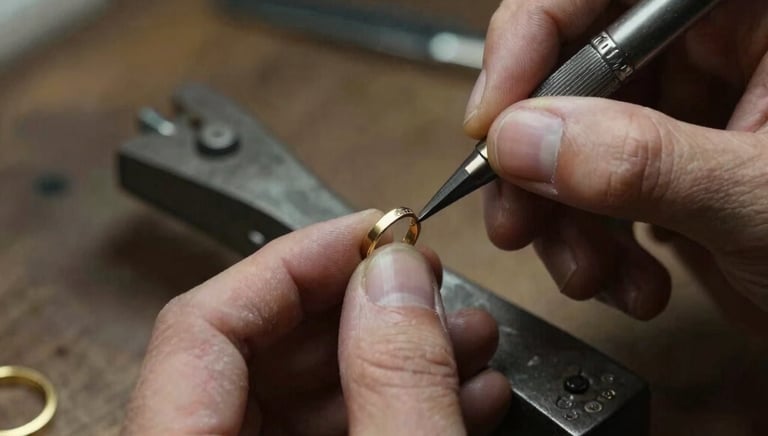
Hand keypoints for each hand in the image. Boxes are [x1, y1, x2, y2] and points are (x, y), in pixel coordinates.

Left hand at [121, 211, 509, 434]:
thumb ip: (397, 384)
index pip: (203, 323)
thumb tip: (397, 276)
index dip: (293, 261)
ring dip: (393, 357)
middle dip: (361, 307)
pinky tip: (460, 394)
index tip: (373, 233)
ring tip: (467, 339)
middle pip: (257, 349)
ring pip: (303, 391)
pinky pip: (329, 431)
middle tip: (429, 283)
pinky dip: (393, 406)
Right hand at [463, 0, 767, 320]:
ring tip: (585, 270)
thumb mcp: (765, 201)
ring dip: (560, 215)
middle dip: (539, 156)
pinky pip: (594, 185)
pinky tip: (626, 281)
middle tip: (517, 216)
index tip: (494, 118)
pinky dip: (592, 241)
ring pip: (572, 137)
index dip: (535, 36)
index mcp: (757, 13)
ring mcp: (692, 106)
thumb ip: (644, 163)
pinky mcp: (671, 161)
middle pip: (576, 68)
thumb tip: (522, 139)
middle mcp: (720, 45)